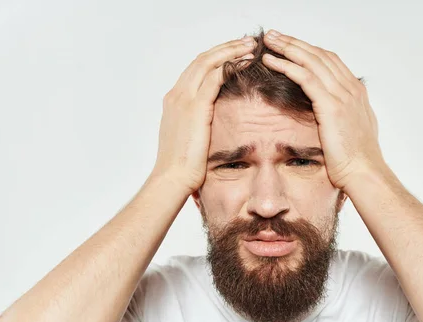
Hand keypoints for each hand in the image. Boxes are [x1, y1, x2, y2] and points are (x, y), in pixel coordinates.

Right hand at [152, 36, 256, 193]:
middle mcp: (177, 95)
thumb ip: (197, 125)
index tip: (234, 54)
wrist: (172, 178)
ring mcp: (184, 99)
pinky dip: (231, 65)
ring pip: (209, 62)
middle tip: (247, 42)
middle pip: (202, 59)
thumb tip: (211, 125)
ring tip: (250, 46)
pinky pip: (215, 76)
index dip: (216, 58)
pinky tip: (247, 62)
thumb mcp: (188, 139)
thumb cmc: (182, 167)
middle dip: (225, 48)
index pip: (195, 70)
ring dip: (231, 51)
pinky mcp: (196, 107)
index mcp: (174, 102)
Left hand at [261, 29, 385, 190]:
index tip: (290, 45)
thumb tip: (333, 114)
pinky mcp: (331, 105)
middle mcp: (351, 88)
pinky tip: (271, 61)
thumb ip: (343, 117)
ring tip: (268, 41)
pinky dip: (286, 65)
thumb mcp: (351, 132)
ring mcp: (342, 95)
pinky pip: (305, 77)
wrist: (364, 173)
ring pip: (311, 61)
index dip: (308, 51)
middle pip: (319, 55)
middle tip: (274, 35)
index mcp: (356, 93)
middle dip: (295, 43)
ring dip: (287, 48)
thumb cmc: (356, 160)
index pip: (330, 61)